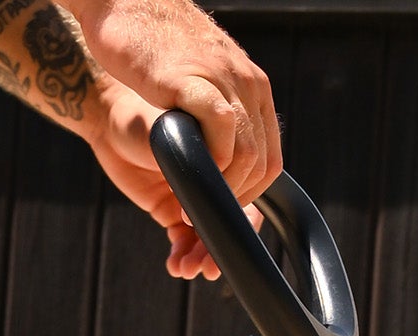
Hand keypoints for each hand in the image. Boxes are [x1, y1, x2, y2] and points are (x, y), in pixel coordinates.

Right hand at [69, 0, 279, 203]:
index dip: (248, 190)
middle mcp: (248, 83)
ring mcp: (226, 79)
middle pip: (261, 162)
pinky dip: (211, 161)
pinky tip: (188, 168)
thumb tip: (229, 155)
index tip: (220, 205)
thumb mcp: (198, 79)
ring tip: (191, 198)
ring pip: (247, 153)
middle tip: (203, 210)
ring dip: (222, 186)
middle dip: (235, 196)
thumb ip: (219, 111)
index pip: (270, 157)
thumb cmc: (147, 43)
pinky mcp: (195, 78)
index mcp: (254, 86)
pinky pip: (222, 130)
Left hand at [87, 75, 255, 277]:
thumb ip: (202, 164)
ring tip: (187, 269)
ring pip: (207, 240)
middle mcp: (213, 188)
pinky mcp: (172, 212)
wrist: (109, 119)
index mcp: (226, 169)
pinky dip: (181, 255)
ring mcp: (193, 203)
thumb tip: (223, 199)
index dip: (239, 228)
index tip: (226, 238)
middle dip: (218, 252)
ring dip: (200, 259)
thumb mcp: (181, 139)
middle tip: (209, 268)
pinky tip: (175, 265)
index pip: (247, 205)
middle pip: (227, 229)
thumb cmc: (146, 118)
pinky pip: (184, 242)